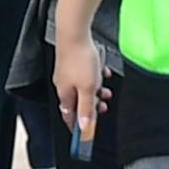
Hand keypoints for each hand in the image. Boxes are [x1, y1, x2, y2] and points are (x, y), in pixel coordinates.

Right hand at [53, 27, 108, 145]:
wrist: (74, 32)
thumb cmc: (80, 59)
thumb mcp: (88, 88)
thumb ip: (86, 108)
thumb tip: (84, 127)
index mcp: (64, 94)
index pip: (69, 117)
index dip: (78, 127)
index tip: (86, 135)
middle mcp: (63, 85)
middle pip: (78, 102)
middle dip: (92, 105)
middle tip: (103, 105)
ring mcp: (67, 72)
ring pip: (84, 88)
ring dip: (96, 90)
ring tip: (105, 88)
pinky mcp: (73, 61)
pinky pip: (86, 74)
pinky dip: (95, 75)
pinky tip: (103, 70)